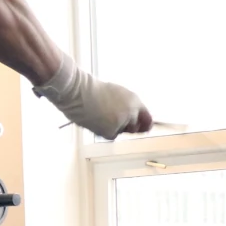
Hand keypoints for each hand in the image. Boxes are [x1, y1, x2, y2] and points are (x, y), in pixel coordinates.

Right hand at [35, 62, 152, 139]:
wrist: (78, 92)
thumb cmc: (91, 90)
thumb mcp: (116, 93)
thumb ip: (126, 105)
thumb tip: (131, 118)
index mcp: (135, 100)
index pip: (147, 118)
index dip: (145, 125)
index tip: (142, 129)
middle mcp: (132, 112)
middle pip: (134, 127)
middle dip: (125, 126)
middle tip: (110, 121)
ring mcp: (122, 122)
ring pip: (121, 131)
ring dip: (112, 127)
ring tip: (98, 116)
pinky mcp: (112, 130)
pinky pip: (110, 135)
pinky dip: (102, 131)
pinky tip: (94, 121)